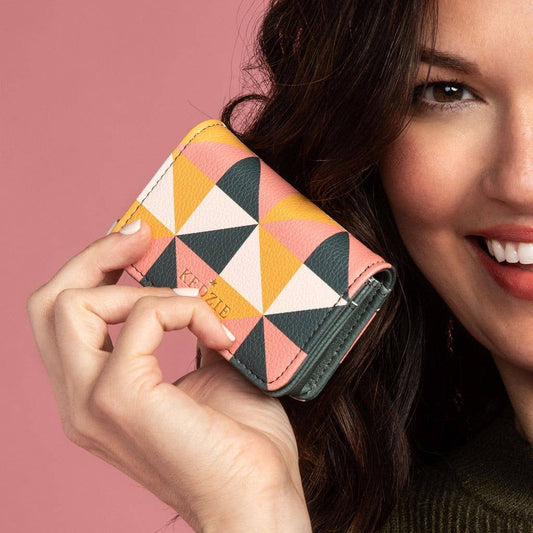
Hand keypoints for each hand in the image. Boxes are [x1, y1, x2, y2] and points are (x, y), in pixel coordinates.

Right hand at [26, 221, 311, 531]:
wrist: (259, 498)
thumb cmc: (239, 441)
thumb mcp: (202, 369)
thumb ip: (181, 331)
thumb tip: (186, 282)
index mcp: (96, 394)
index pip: (63, 319)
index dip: (92, 271)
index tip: (136, 245)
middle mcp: (79, 400)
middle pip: (49, 304)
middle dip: (94, 257)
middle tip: (141, 237)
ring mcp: (93, 402)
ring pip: (72, 305)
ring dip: (144, 287)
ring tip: (196, 305)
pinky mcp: (121, 399)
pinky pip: (139, 318)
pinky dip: (182, 310)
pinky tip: (218, 334)